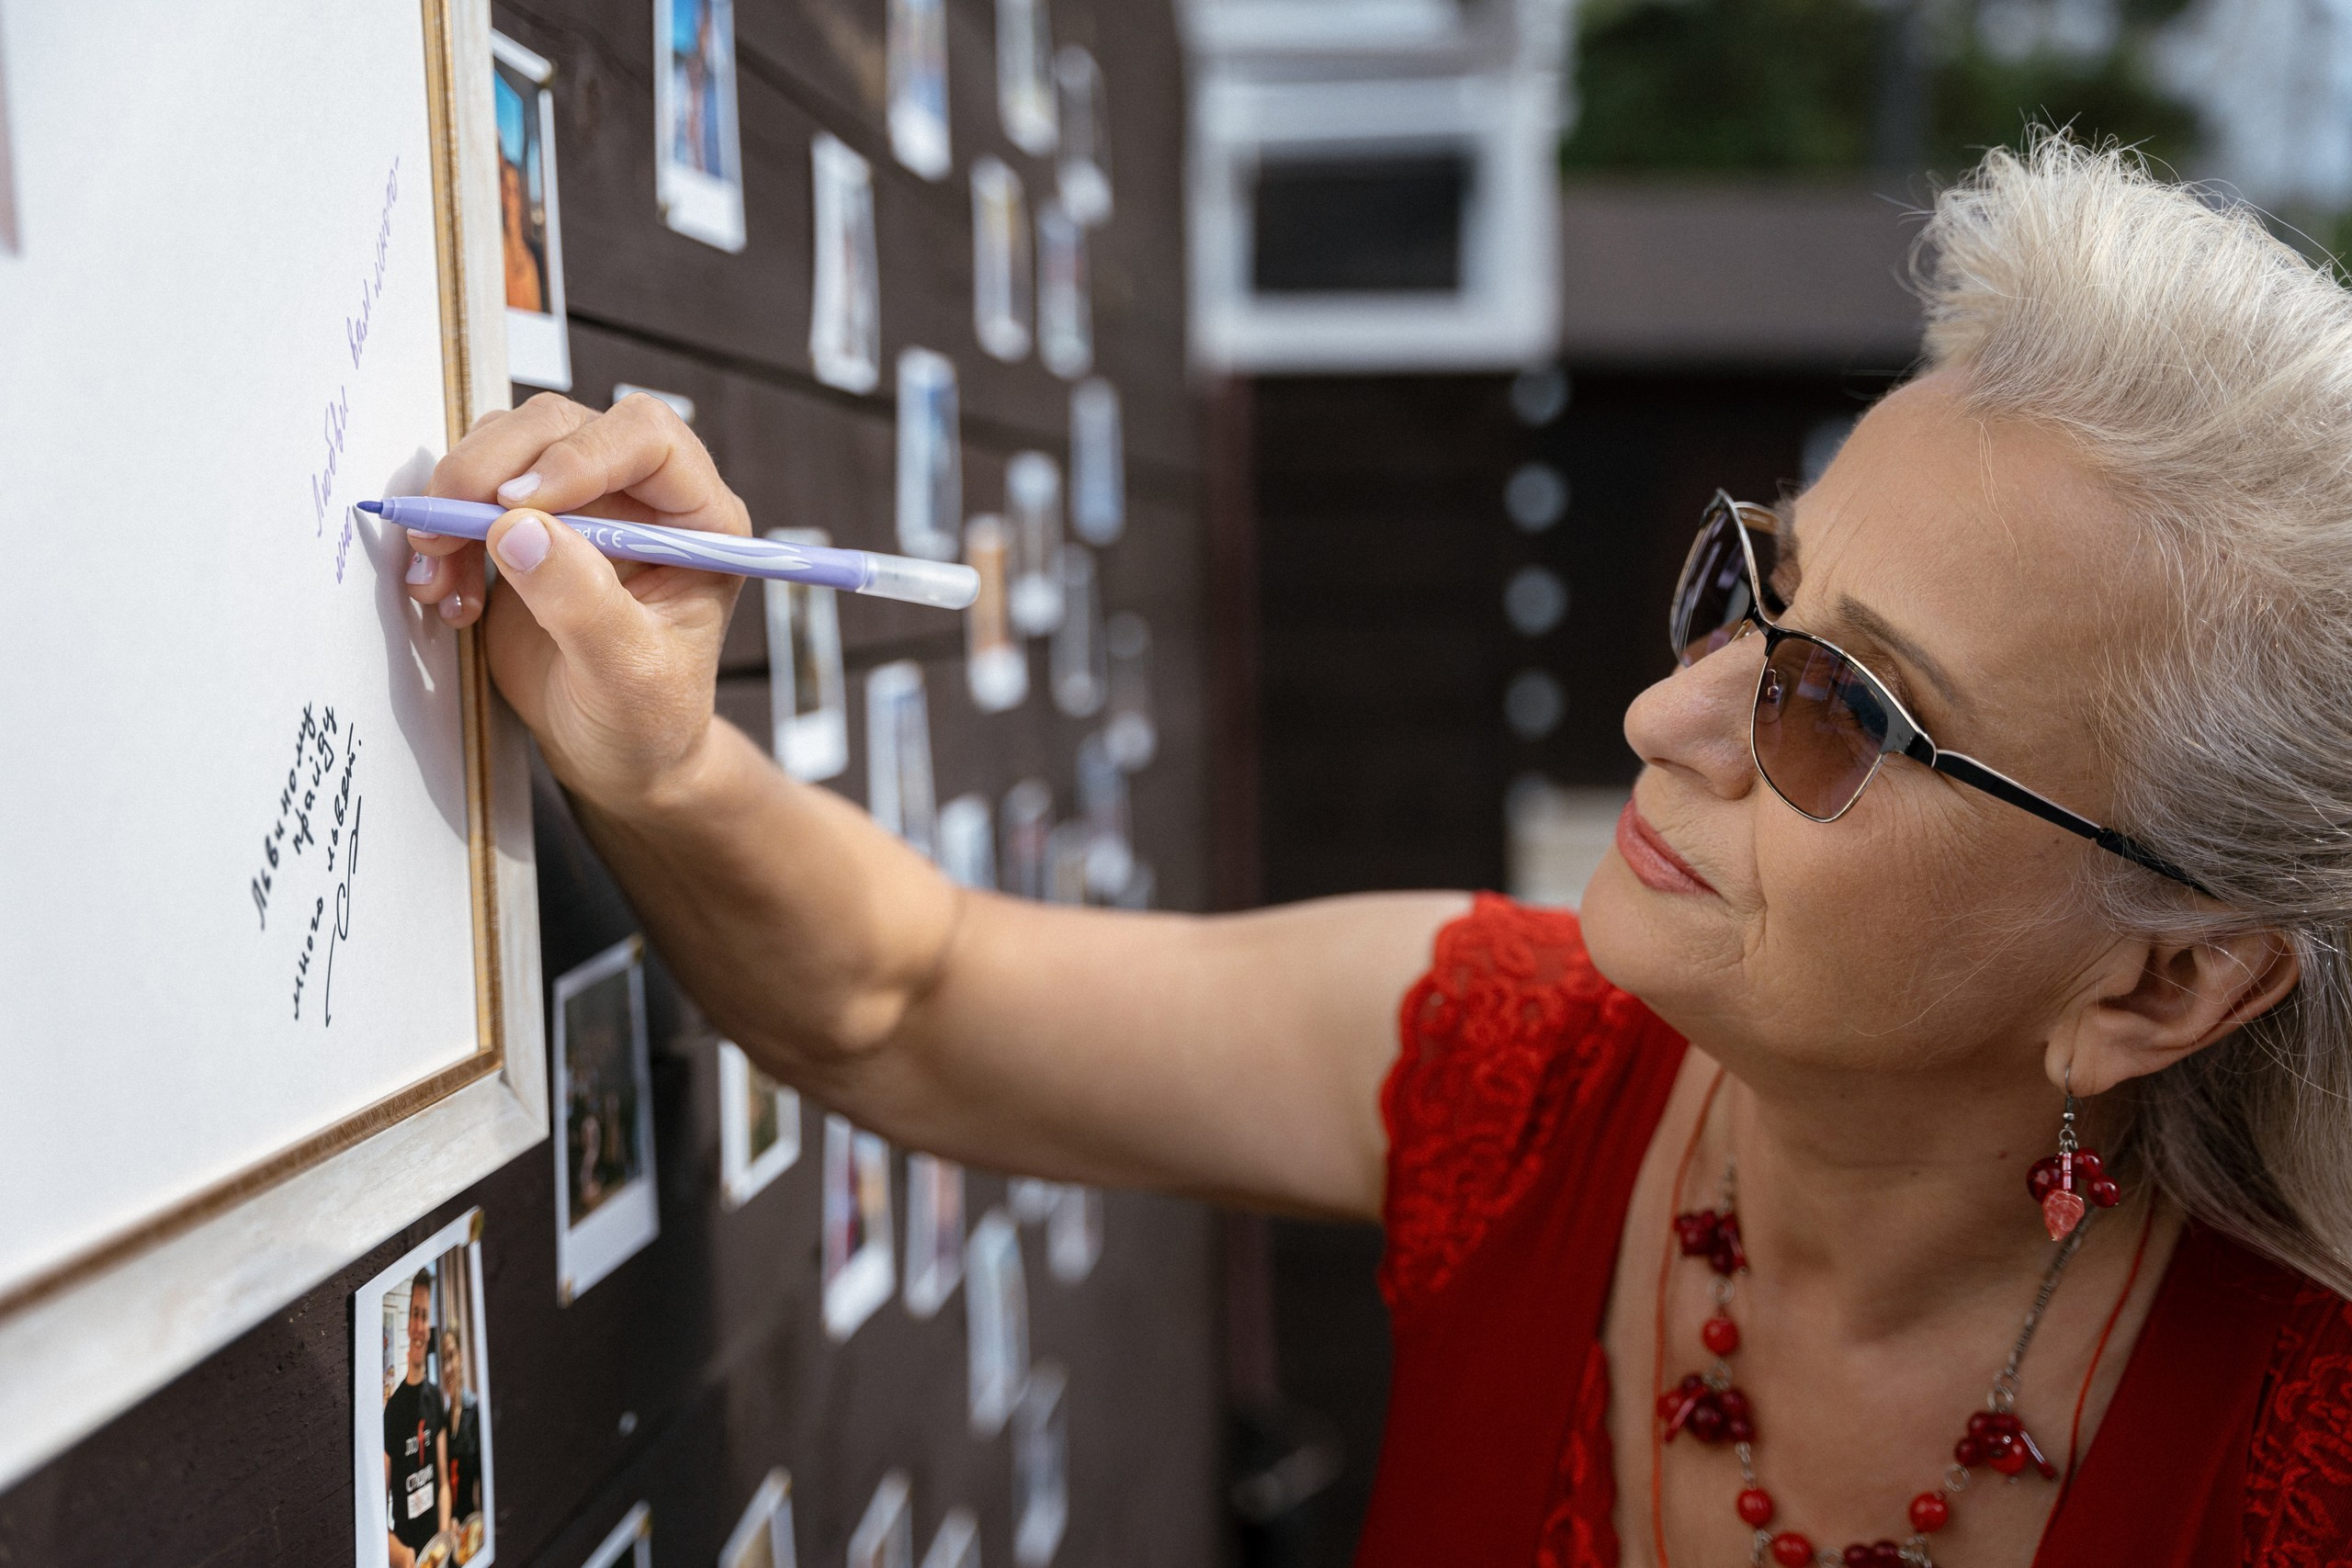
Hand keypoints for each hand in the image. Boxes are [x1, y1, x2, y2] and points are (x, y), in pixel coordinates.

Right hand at [405, 392, 750, 811]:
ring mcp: (583, 503)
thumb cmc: (648, 720)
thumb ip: (581, 602)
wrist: (616, 754)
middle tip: (439, 532)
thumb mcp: (626, 675)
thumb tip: (517, 527)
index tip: (514, 503)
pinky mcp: (529, 525)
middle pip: (560, 426)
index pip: (646, 437)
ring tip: (438, 579)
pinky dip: (443, 533)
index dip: (577, 455)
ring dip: (454, 503)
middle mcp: (643, 495)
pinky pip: (472, 494)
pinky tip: (445, 594)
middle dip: (488, 471)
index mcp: (699, 519)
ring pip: (507, 448)